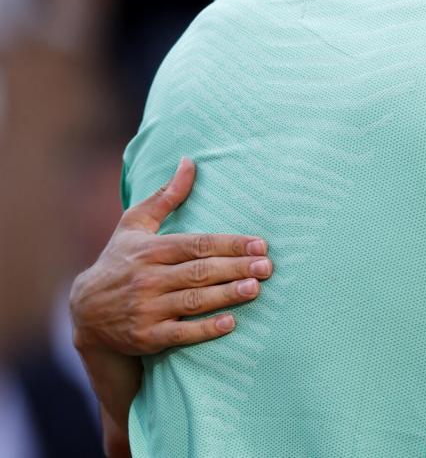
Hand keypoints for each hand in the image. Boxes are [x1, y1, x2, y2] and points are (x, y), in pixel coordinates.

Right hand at [69, 157, 272, 355]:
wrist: (84, 312)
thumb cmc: (119, 260)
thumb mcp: (134, 225)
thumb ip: (165, 196)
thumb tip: (189, 161)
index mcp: (150, 250)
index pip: (197, 245)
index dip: (230, 245)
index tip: (260, 244)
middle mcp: (147, 278)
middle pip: (199, 272)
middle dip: (236, 268)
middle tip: (267, 267)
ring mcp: (146, 309)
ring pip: (193, 301)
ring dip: (226, 295)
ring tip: (255, 288)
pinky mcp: (145, 337)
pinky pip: (179, 334)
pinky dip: (204, 330)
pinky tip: (230, 323)